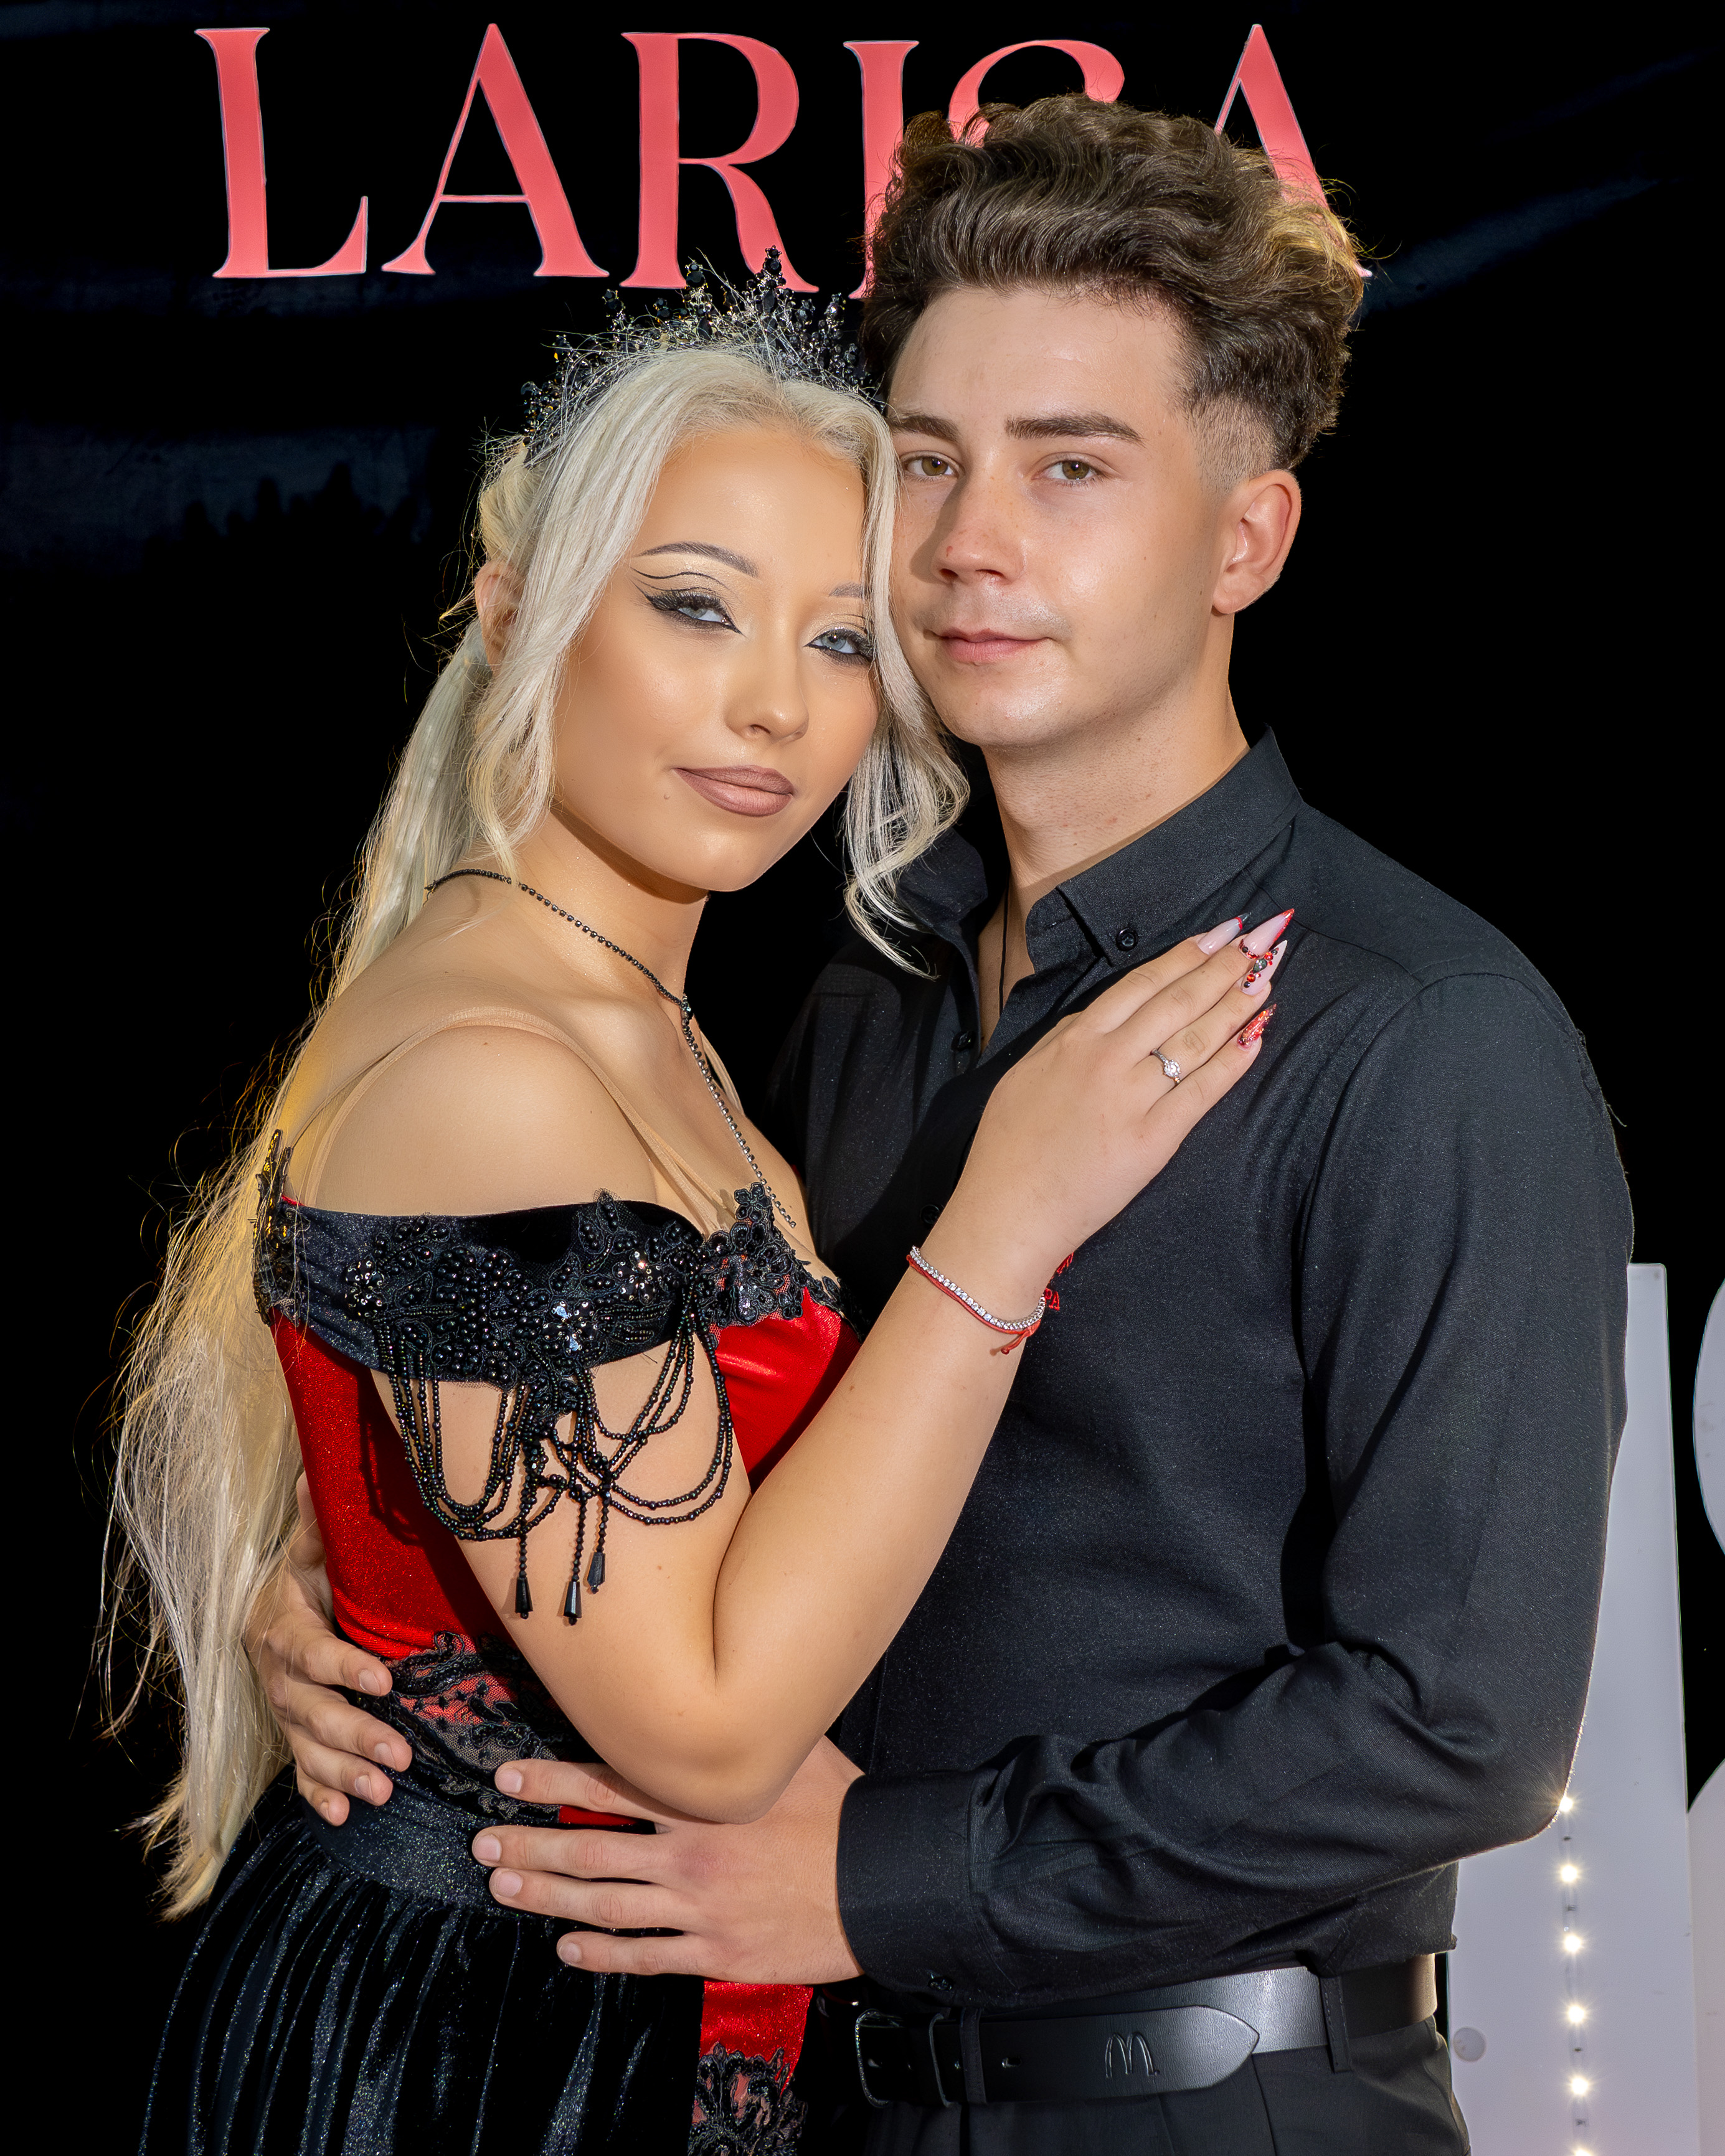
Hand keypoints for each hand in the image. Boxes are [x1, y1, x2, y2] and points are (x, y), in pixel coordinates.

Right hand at [247, 1475, 409, 1822]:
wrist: (275, 1609)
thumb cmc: (309, 1575)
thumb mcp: (312, 1546)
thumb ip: (318, 1518)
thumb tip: (315, 1469)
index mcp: (281, 1627)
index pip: (312, 1652)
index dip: (344, 1668)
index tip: (386, 1681)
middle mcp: (276, 1675)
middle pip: (310, 1711)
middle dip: (355, 1734)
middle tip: (399, 1755)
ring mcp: (283, 1711)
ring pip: (308, 1748)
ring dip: (344, 1771)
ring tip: (383, 1791)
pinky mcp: (292, 1737)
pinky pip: (300, 1772)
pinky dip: (320, 1794)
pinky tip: (344, 1815)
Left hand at [472, 1737, 863, 1982]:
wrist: (883, 1883)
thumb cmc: (840, 1809)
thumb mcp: (793, 1748)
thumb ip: (743, 1726)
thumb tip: (715, 1686)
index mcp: (703, 1796)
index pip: (608, 1781)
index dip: (551, 1780)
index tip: (506, 1779)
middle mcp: (690, 1850)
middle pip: (589, 1846)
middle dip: (529, 1843)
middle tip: (483, 1842)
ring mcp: (700, 1906)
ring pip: (604, 1903)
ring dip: (547, 1896)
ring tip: (505, 1886)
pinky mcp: (716, 1950)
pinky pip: (644, 1954)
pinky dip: (600, 1952)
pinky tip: (567, 1947)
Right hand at [929, 912, 1284, 1312]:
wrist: (1008, 1211)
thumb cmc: (1009, 1148)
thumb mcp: (1026, 1073)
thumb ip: (1066, 1038)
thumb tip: (1105, 1014)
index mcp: (1075, 1039)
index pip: (1141, 983)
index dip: (1186, 954)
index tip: (1219, 932)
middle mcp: (1107, 1059)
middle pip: (1177, 1001)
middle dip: (1225, 966)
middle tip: (1261, 939)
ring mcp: (1132, 1099)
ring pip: (1196, 1038)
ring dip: (1237, 1003)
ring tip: (1268, 976)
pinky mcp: (1154, 1140)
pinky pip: (1203, 1091)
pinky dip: (1234, 1060)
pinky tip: (1259, 1034)